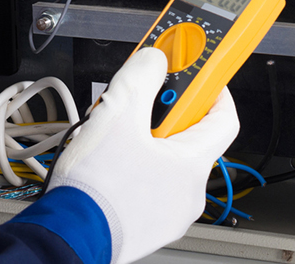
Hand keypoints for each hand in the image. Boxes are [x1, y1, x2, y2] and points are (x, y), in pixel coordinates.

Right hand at [49, 47, 239, 263]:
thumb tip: (154, 60)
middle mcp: (189, 193)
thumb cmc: (95, 188)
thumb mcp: (117, 113)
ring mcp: (170, 212)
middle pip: (187, 137)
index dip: (213, 90)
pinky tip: (108, 164)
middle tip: (135, 106)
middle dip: (161, 114)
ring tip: (112, 138)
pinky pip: (150, 184)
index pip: (224, 119)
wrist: (70, 234)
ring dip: (144, 141)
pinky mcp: (148, 224)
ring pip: (165, 161)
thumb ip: (141, 76)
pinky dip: (135, 167)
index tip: (200, 75)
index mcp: (192, 166)